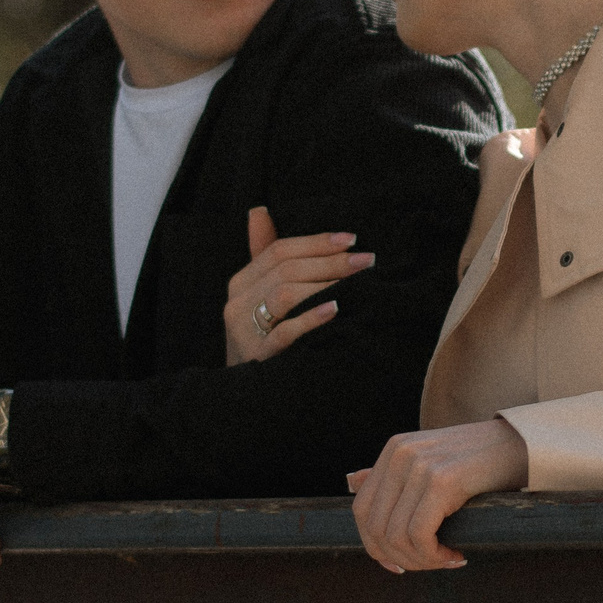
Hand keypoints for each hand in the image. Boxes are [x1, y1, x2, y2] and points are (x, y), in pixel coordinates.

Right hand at [224, 206, 371, 364]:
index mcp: (240, 283)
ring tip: (357, 281)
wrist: (247, 392)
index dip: (316, 242)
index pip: (278, 250)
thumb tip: (259, 210)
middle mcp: (237, 303)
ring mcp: (244, 331)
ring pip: (285, 294)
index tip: (351, 238)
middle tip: (365, 259)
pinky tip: (335, 310)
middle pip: (286, 269)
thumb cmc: (262, 337)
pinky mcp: (256, 356)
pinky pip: (284, 332)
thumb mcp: (260, 296)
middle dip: (330, 261)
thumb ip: (263, 255)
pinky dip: (311, 318)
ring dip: (325, 283)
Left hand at [345, 418, 527, 572]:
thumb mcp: (431, 459)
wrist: (524, 445)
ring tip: (445, 559)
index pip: (362, 509)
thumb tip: (353, 481)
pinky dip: (434, 556)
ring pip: (397, 536)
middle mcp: (401, 453)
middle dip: (399, 558)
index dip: (374, 545)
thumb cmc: (482, 459)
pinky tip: (455, 554)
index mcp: (394, 449)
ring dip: (421, 560)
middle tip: (429, 564)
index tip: (397, 564)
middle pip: (376, 527)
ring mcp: (420, 466)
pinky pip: (420, 535)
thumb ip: (393, 473)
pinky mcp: (443, 481)